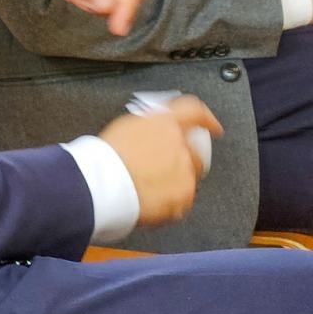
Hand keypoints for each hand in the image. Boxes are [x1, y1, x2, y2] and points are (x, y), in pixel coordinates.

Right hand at [97, 95, 220, 226]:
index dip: (206, 119)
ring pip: (188, 177)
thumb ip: (150, 127)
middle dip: (185, 160)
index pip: (194, 112)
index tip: (212, 126)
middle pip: (194, 152)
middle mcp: (180, 146)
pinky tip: (149, 199)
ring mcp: (184, 173)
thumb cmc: (106, 157)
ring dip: (173, 181)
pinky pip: (181, 199)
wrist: (102, 184)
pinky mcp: (184, 196)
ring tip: (148, 187)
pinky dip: (169, 201)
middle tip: (165, 168)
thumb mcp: (126, 127)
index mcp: (165, 124)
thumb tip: (156, 130)